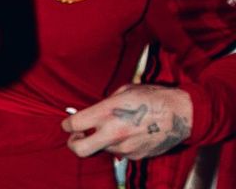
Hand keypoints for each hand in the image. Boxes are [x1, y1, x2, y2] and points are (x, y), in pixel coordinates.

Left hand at [62, 84, 192, 159]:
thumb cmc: (152, 97)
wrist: (182, 114)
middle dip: (73, 143)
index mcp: (107, 113)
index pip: (74, 124)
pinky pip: (118, 153)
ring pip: (100, 150)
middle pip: (79, 149)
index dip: (66, 124)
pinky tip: (128, 133)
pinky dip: (117, 145)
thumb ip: (103, 105)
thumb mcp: (122, 92)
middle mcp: (113, 133)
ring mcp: (125, 148)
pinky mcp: (136, 156)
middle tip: (77, 135)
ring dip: (100, 141)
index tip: (68, 122)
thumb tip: (90, 113)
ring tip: (114, 128)